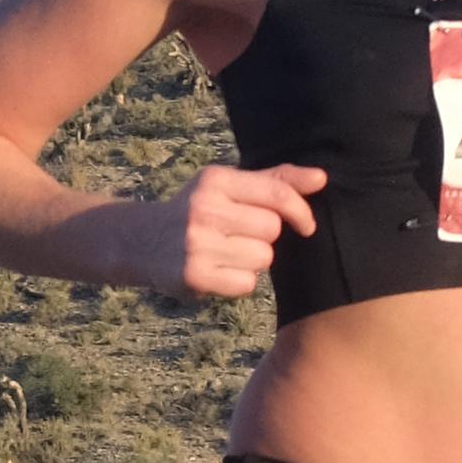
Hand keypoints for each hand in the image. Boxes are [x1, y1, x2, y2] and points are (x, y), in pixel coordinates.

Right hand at [135, 161, 324, 303]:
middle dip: (265, 236)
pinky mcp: (194, 276)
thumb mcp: (228, 186)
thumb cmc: (197, 210)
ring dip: (253, 261)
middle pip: (272, 229)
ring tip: (227, 253)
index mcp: (216, 180)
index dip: (300, 211)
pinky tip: (219, 271)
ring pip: (263, 258)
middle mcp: (205, 209)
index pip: (277, 194)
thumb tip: (321, 178)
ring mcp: (197, 244)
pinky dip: (239, 281)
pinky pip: (246, 284)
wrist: (140, 241)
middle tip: (239, 236)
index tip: (306, 226)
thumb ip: (275, 180)